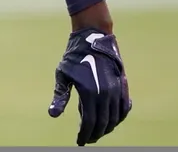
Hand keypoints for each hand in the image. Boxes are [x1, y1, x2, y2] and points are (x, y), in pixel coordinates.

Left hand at [48, 28, 131, 145]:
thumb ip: (60, 96)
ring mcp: (117, 89)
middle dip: (96, 133)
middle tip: (88, 139)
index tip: (80, 141)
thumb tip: (53, 115)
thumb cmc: (74, 55)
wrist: (94, 36)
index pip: (90, 122)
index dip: (85, 134)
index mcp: (89, 93)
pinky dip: (120, 116)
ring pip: (115, 117)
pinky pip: (125, 107)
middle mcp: (105, 94)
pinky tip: (114, 119)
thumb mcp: (63, 74)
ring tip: (98, 132)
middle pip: (104, 123)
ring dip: (108, 127)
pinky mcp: (123, 84)